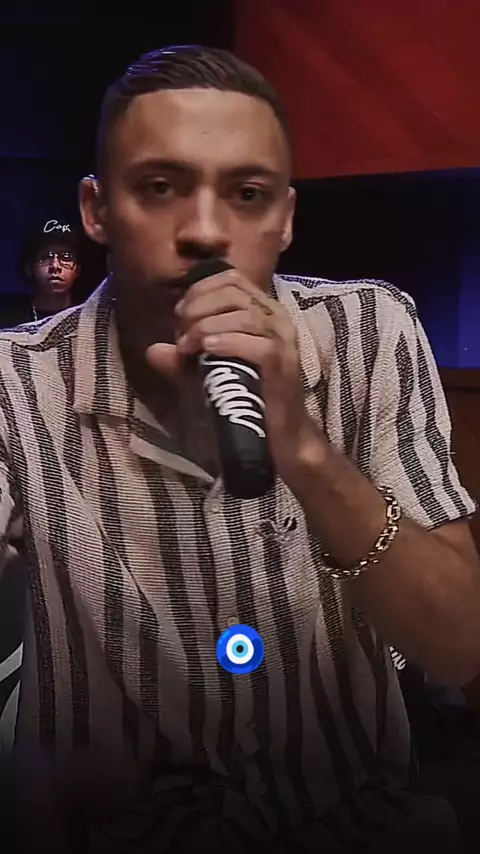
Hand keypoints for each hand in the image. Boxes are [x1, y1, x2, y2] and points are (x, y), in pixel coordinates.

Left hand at [145, 267, 322, 479]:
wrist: (278, 435)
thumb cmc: (246, 397)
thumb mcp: (207, 373)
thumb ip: (181, 361)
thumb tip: (152, 350)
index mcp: (262, 310)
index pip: (231, 279)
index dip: (200, 291)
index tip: (180, 315)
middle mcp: (276, 318)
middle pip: (234, 292)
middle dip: (199, 308)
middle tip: (181, 334)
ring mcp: (282, 340)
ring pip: (243, 315)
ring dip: (207, 326)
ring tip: (188, 347)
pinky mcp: (283, 364)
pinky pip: (257, 344)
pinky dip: (227, 342)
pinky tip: (207, 350)